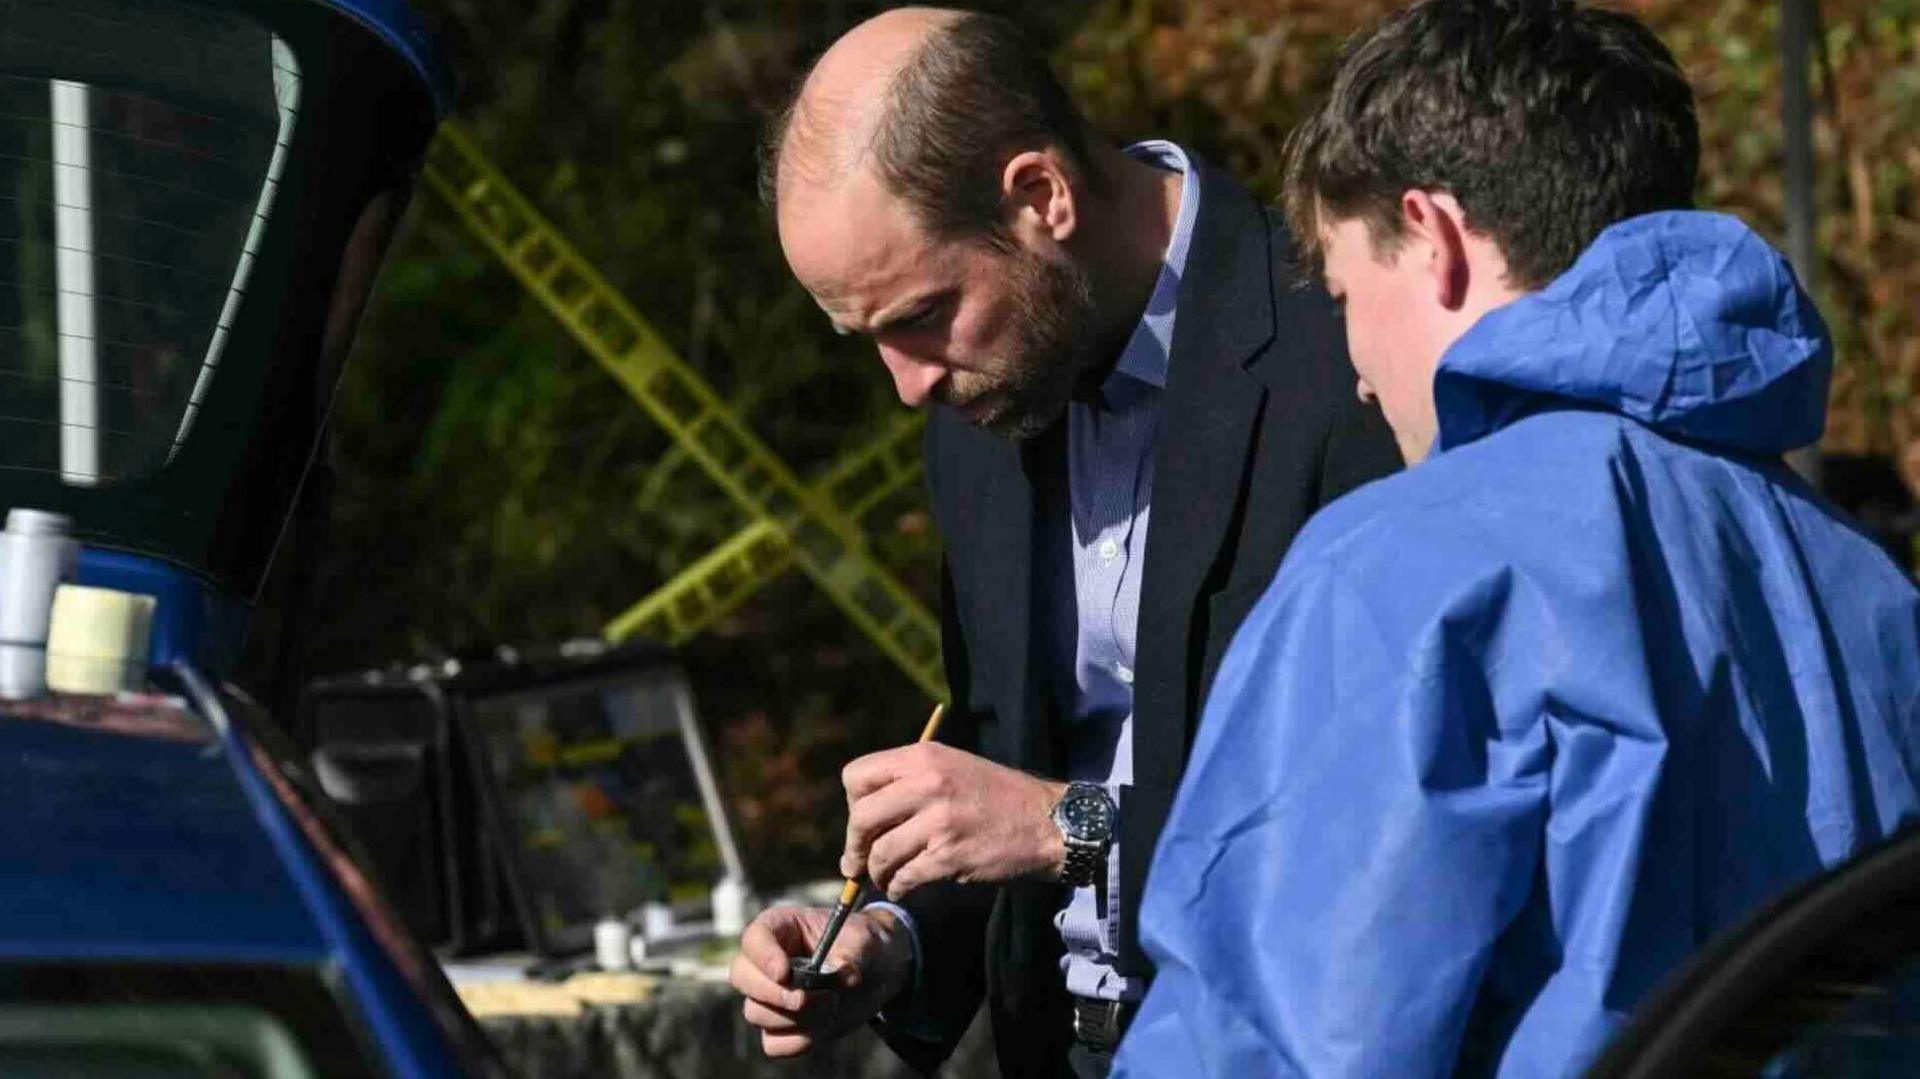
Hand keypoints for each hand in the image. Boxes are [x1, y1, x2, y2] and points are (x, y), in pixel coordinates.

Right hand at [729, 905, 913, 1056]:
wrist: (876, 973)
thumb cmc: (863, 945)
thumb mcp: (864, 941)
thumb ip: (852, 955)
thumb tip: (844, 976)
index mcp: (781, 928)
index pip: (754, 938)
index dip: (764, 956)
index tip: (784, 973)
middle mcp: (767, 962)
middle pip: (742, 977)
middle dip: (773, 993)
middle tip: (804, 998)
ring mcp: (770, 995)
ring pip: (756, 1013)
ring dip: (794, 1017)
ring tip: (831, 1003)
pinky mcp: (781, 1026)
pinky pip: (773, 1043)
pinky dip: (796, 1041)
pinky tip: (822, 1026)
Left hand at [841, 742, 1067, 899]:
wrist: (1047, 822)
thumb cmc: (998, 798)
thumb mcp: (953, 768)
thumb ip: (910, 783)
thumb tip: (863, 818)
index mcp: (924, 757)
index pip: (856, 775)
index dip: (853, 804)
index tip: (865, 823)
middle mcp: (928, 783)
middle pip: (861, 817)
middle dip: (855, 846)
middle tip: (857, 863)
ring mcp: (939, 820)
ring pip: (880, 853)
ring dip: (876, 873)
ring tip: (886, 878)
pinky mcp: (950, 855)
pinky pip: (904, 876)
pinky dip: (898, 887)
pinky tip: (904, 887)